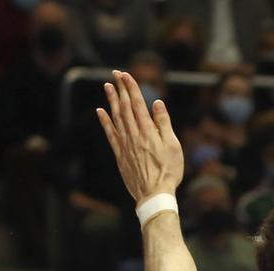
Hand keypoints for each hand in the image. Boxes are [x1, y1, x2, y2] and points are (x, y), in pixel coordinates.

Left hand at [96, 70, 183, 204]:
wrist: (154, 193)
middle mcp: (134, 134)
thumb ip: (164, 124)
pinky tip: (100, 111)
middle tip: (115, 74)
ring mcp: (125, 144)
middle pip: (125, 107)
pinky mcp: (120, 154)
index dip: (131, 88)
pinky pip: (110, 134)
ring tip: (107, 86)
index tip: (126, 74)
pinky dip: (104, 121)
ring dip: (112, 100)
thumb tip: (157, 104)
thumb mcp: (173, 146)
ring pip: (116, 117)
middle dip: (120, 89)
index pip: (138, 104)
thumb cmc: (169, 171)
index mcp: (148, 131)